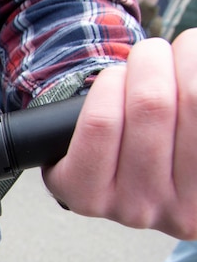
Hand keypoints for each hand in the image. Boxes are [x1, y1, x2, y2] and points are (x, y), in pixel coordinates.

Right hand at [43, 29, 196, 239]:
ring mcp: (182, 200)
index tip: (114, 76)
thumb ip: (86, 120)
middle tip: (150, 55)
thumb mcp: (77, 150)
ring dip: (185, 58)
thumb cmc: (118, 154)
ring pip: (192, 102)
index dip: (110, 81)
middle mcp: (135, 206)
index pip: (100, 122)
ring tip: (179, 55)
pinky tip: (192, 73)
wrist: (163, 192)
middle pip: (150, 105)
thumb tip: (118, 77)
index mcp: (86, 195)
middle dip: (150, 60)